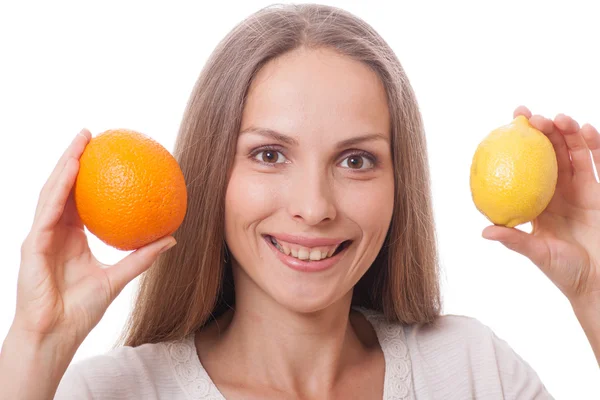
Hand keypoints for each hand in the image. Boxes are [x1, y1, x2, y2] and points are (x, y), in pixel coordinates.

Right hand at [12, 129, 175, 349]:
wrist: (55, 335)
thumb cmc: (81, 311)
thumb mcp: (118, 278)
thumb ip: (141, 257)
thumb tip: (171, 238)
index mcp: (70, 237)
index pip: (78, 198)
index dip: (88, 175)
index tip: (106, 154)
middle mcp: (53, 231)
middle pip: (62, 187)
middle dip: (73, 158)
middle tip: (91, 134)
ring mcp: (40, 236)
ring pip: (51, 192)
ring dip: (65, 164)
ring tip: (81, 141)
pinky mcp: (32, 245)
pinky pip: (47, 211)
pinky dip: (59, 189)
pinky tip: (71, 170)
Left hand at [482, 106, 599, 307]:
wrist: (599, 282)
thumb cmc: (565, 271)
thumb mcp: (538, 253)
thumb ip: (515, 240)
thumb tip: (484, 231)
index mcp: (534, 202)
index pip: (520, 168)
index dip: (513, 148)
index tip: (502, 128)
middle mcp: (554, 191)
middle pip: (546, 154)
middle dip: (538, 131)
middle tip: (527, 115)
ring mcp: (578, 189)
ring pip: (571, 153)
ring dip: (565, 132)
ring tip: (557, 118)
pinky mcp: (598, 191)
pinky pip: (595, 162)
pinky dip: (592, 145)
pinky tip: (585, 129)